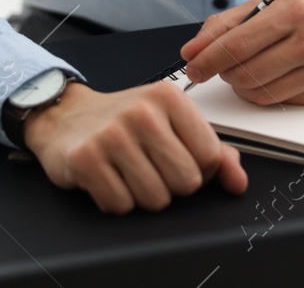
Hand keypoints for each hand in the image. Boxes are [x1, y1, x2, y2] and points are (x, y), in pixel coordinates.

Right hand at [23, 81, 246, 214]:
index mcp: (170, 98)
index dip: (200, 171)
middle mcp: (142, 112)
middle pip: (186, 182)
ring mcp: (112, 135)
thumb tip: (238, 182)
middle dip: (172, 186)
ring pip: (156, 199)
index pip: (211, 157)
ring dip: (143, 196)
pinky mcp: (85, 158)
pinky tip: (108, 178)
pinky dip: (116, 201)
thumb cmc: (125, 121)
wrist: (66, 116)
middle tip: (151, 168)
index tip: (180, 161)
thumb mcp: (172, 124)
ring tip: (129, 172)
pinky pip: (121, 205)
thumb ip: (214, 151)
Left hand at [178, 0, 303, 105]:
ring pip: (262, 94)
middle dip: (225, 74)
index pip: (238, 45)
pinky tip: (276, 76)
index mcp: (295, 12)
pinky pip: (284, 102)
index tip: (192, 67)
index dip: (208, 60)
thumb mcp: (275, 1)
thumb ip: (229, 23)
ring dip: (244, 86)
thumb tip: (193, 50)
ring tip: (249, 70)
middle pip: (246, 74)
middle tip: (224, 66)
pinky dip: (270, 92)